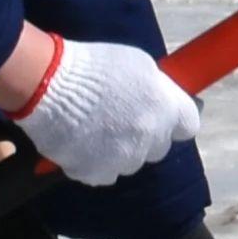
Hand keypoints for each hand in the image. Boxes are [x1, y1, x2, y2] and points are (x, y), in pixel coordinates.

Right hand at [0, 27, 197, 188]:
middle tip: (119, 119)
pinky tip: (80, 143)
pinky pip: (103, 173)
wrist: (49, 85)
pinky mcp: (96, 174)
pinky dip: (94, 163)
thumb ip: (158, 89)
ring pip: (129, 161)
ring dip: (118, 150)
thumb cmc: (94, 66)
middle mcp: (150, 139)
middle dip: (144, 136)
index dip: (174, 120)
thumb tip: (164, 102)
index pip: (188, 126)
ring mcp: (124, 160)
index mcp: (165, 109)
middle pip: (157, 147)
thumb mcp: (138, 64)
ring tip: (94, 129)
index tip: (160, 115)